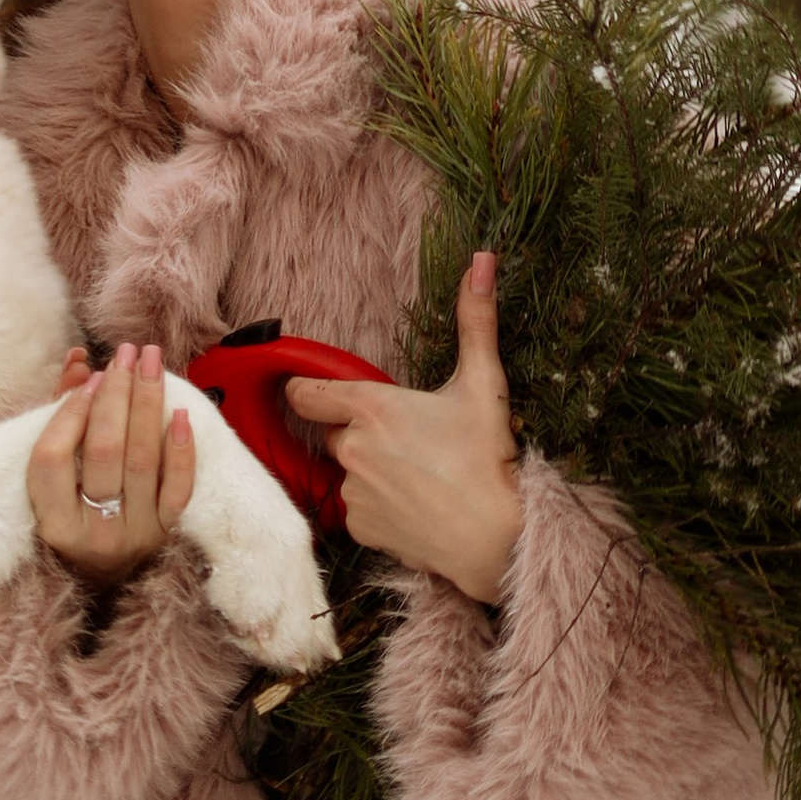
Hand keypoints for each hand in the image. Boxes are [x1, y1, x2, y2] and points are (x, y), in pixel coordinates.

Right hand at [28, 340, 194, 584]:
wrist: (106, 575)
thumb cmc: (73, 512)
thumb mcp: (55, 477)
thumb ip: (60, 416)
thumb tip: (79, 362)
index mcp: (54, 523)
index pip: (52, 460)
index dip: (69, 414)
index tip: (89, 378)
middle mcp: (94, 533)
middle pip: (104, 452)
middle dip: (116, 395)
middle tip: (125, 354)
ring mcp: (135, 535)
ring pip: (142, 462)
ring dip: (147, 404)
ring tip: (151, 362)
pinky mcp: (167, 533)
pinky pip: (178, 489)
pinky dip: (181, 451)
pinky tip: (181, 413)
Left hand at [286, 254, 525, 608]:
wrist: (495, 539)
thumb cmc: (487, 458)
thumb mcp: (484, 383)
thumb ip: (476, 319)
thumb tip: (482, 260)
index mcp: (371, 408)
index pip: (305, 392)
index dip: (305, 388)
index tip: (315, 389)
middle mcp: (351, 449)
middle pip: (333, 431)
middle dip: (358, 431)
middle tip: (403, 436)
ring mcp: (353, 492)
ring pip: (348, 471)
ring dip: (369, 469)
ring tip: (416, 473)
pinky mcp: (361, 529)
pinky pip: (359, 509)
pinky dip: (378, 505)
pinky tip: (414, 504)